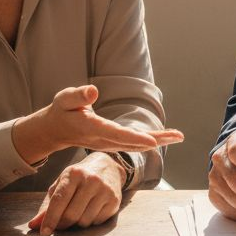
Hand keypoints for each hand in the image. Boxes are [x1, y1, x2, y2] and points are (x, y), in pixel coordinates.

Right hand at [12, 84, 184, 163]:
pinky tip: (163, 138)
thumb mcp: (65, 99)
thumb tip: (93, 91)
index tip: (152, 141)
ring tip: (178, 136)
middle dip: (156, 139)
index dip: (135, 137)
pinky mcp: (112, 143)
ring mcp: (109, 144)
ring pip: (136, 144)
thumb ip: (78, 96)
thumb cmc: (61, 111)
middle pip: (133, 141)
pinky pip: (133, 144)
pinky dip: (149, 141)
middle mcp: (103, 139)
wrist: (56, 130)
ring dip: (158, 140)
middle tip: (179, 136)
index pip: (116, 133)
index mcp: (92, 128)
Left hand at [29, 151, 123, 235]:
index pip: (59, 200)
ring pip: (84, 221)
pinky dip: (90, 222)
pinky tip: (90, 211)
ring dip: (77, 224)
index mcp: (73, 174)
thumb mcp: (61, 185)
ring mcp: (104, 190)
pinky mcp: (114, 200)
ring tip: (78, 213)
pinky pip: (97, 222)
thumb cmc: (79, 179)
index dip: (51, 219)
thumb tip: (33, 225)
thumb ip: (47, 206)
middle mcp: (91, 180)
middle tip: (60, 225)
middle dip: (63, 224)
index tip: (44, 232)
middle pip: (72, 214)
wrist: (108, 166)